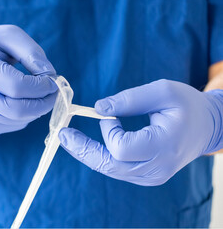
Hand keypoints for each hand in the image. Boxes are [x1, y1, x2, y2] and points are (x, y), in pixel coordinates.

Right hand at [0, 25, 57, 133]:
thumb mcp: (8, 35)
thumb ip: (31, 52)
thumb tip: (50, 75)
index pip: (17, 86)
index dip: (41, 86)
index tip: (52, 80)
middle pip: (17, 110)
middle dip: (42, 104)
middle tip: (53, 93)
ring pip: (15, 121)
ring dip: (35, 111)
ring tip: (39, 95)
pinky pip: (8, 126)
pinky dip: (24, 118)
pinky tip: (24, 103)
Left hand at [58, 79, 222, 185]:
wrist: (207, 127)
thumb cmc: (186, 105)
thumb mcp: (163, 92)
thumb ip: (130, 99)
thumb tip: (98, 107)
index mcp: (164, 146)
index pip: (122, 148)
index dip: (109, 131)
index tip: (110, 116)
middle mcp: (157, 168)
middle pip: (110, 165)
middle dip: (83, 150)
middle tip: (62, 135)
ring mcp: (152, 176)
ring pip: (110, 169)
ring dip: (88, 153)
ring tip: (69, 138)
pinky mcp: (147, 177)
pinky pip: (117, 169)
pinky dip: (101, 156)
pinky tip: (89, 145)